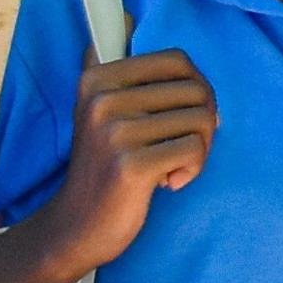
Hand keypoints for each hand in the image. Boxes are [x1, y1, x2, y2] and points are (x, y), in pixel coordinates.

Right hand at [39, 50, 216, 274]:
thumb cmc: (106, 166)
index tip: (183, 115)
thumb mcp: (103, 112)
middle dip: (204, 121)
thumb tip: (177, 58)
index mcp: (97, 78)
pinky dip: (193, 169)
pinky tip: (170, 182)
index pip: (176, 60)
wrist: (78, 224)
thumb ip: (130, 79)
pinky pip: (195, 149)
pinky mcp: (131, 166)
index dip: (195, 87)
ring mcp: (115, 132)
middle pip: (196, 89)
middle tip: (182, 148)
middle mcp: (102, 100)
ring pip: (202, 118)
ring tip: (173, 166)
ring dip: (201, 148)